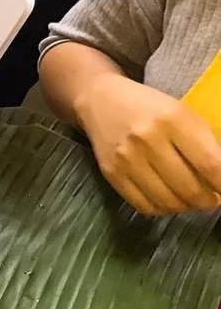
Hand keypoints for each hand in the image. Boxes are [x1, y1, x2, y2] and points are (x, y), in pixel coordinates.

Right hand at [75, 74, 220, 215]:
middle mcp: (148, 139)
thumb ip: (206, 143)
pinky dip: (162, 208)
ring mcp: (127, 158)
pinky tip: (167, 199)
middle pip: (190, 189)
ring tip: (190, 199)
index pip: (211, 165)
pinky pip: (144, 206)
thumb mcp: (183, 114)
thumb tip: (220, 180)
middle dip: (208, 201)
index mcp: (173, 119)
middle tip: (212, 199)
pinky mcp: (111, 173)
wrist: (100, 100)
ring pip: (168, 202)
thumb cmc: (149, 106)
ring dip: (186, 206)